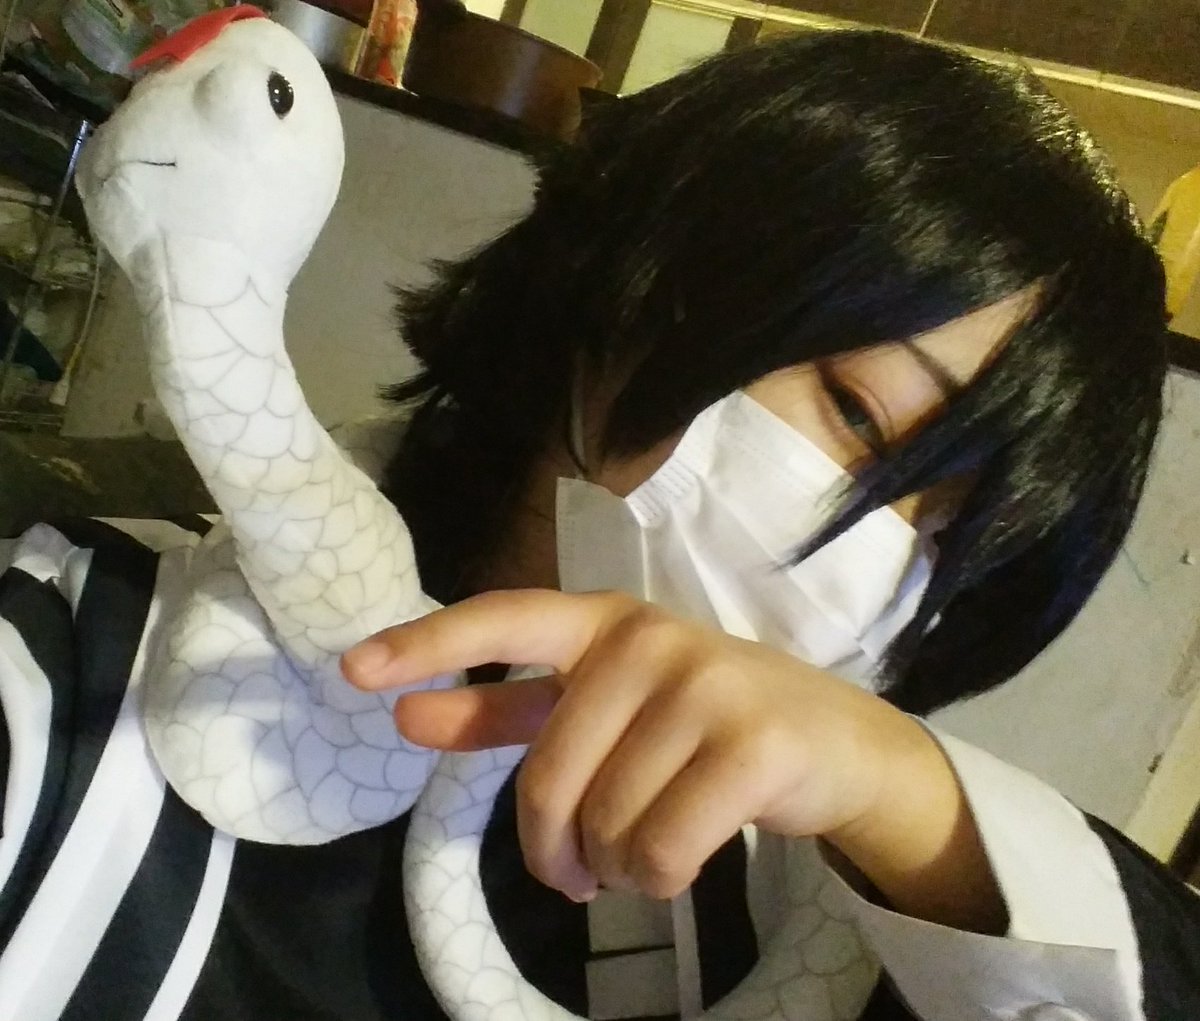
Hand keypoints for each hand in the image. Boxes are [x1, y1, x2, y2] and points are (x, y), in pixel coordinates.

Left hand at [342, 590, 1003, 931]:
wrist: (831, 743)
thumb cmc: (702, 722)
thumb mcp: (607, 706)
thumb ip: (510, 709)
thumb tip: (408, 713)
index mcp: (605, 623)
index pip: (506, 619)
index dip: (430, 643)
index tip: (356, 672)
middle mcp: (649, 640)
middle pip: (551, 774)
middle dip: (552, 845)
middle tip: (572, 872)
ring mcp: (706, 686)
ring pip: (608, 822)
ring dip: (612, 867)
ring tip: (639, 856)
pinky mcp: (754, 744)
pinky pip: (663, 849)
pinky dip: (656, 881)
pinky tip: (672, 866)